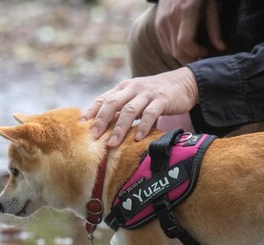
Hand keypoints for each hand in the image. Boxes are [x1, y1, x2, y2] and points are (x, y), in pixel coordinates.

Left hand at [83, 67, 197, 147]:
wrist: (183, 83)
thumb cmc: (155, 94)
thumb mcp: (136, 97)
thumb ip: (121, 108)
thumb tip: (102, 127)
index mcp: (124, 87)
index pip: (103, 98)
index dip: (91, 111)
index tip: (80, 125)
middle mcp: (133, 88)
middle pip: (113, 103)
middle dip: (101, 120)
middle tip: (94, 136)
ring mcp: (148, 93)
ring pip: (130, 110)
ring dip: (120, 127)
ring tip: (113, 143)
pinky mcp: (162, 99)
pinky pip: (151, 113)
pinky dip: (143, 126)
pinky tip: (138, 138)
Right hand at [156, 0, 225, 64]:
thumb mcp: (211, 5)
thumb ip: (214, 27)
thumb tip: (221, 48)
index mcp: (185, 12)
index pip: (186, 44)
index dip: (197, 53)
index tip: (207, 52)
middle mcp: (170, 18)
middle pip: (177, 51)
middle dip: (191, 59)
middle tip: (203, 58)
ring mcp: (161, 22)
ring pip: (170, 51)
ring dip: (184, 57)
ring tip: (197, 53)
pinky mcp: (158, 24)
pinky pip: (166, 46)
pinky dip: (176, 50)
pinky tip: (187, 47)